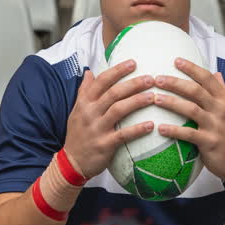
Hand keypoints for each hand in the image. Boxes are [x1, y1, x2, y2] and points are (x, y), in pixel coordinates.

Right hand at [63, 60, 157, 178]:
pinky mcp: (104, 144)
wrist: (71, 162)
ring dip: (137, 101)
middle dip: (133, 84)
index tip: (133, 62)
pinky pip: (123, 135)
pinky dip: (137, 129)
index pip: (101, 81)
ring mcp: (97, 129)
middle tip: (150, 78)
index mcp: (85, 102)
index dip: (117, 71)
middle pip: (113, 93)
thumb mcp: (77, 110)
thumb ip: (84, 91)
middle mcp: (90, 112)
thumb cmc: (78, 134)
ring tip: (153, 97)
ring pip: (118, 110)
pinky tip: (150, 125)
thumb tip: (89, 72)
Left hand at [150, 58, 224, 181]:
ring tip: (155, 99)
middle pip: (196, 91)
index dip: (192, 68)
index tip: (176, 60)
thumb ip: (221, 91)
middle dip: (176, 83)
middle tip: (157, 79)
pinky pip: (189, 134)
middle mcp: (221, 110)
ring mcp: (216, 126)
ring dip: (171, 103)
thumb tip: (217, 72)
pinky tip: (160, 128)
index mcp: (224, 100)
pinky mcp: (210, 142)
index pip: (208, 79)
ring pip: (191, 109)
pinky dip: (174, 131)